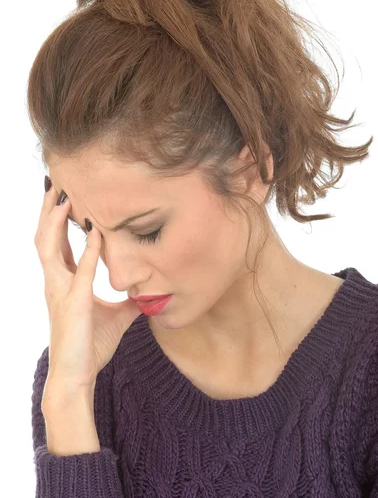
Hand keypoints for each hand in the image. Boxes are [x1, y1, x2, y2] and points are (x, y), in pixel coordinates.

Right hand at [34, 183, 140, 394]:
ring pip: (48, 247)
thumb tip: (148, 291)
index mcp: (64, 282)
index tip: (65, 195)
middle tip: (55, 182)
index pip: (58, 243)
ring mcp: (60, 291)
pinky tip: (95, 231)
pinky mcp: (72, 304)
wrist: (77, 377)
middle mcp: (56, 282)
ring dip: (55, 220)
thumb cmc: (91, 346)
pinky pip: (79, 271)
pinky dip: (87, 250)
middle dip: (49, 209)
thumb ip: (129, 299)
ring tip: (63, 195)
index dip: (58, 219)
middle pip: (45, 237)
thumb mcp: (116, 316)